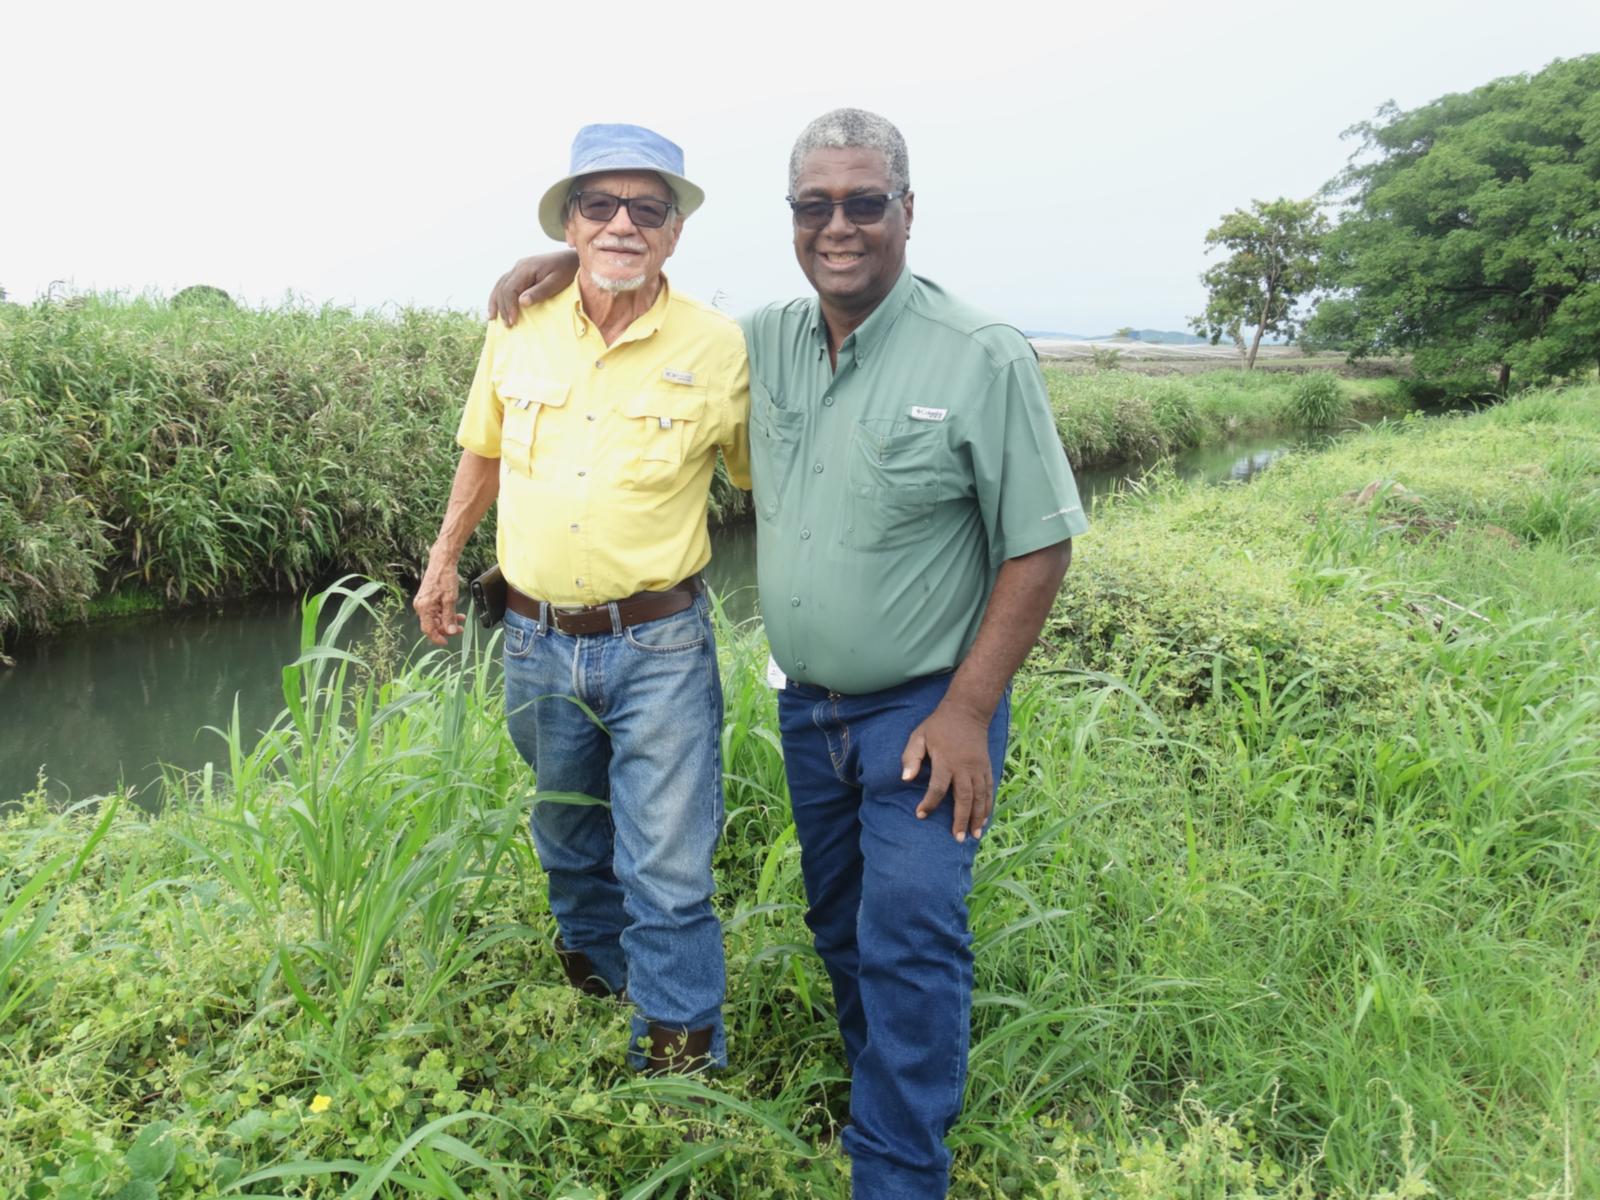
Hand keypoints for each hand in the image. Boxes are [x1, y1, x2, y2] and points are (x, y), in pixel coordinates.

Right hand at [413, 558, 464, 645]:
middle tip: (460, 629)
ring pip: (434, 618)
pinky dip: (444, 613)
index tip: (447, 642)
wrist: (442, 562)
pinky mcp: (426, 598)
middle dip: (446, 628)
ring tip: (461, 619)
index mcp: (424, 608)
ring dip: (447, 620)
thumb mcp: (450, 600)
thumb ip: (449, 617)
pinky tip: (455, 612)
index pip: (428, 629)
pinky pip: (434, 611)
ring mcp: (423, 602)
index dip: (437, 637)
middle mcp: (420, 606)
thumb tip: (451, 631)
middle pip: (432, 624)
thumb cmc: (445, 578)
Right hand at [488, 252, 579, 326]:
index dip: (509, 306)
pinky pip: (505, 284)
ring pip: (500, 285)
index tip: (513, 321)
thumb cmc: (567, 270)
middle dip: (503, 308)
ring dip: (496, 302)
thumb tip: (522, 302)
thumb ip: (540, 291)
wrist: (572, 258)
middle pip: (502, 288)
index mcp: (526, 268)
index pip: (510, 289)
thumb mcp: (556, 282)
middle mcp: (519, 266)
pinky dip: (499, 296)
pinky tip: (497, 307)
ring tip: (493, 318)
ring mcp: (519, 268)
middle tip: (508, 325)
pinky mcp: (521, 272)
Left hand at [900, 699, 995, 842]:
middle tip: (958, 838)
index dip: (929, 803)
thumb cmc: (938, 726)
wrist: (968, 711)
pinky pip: (989, 790)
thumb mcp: (919, 735)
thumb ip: (911, 757)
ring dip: (978, 817)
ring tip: (974, 836)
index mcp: (946, 761)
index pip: (938, 788)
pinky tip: (985, 819)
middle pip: (964, 798)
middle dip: (961, 820)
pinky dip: (988, 806)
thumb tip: (905, 779)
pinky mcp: (987, 767)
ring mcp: (978, 768)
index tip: (920, 815)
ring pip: (980, 797)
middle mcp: (965, 767)